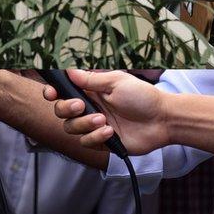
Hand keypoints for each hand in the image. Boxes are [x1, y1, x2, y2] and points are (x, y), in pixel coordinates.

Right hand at [43, 70, 169, 154]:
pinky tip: (110, 132)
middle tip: (80, 106)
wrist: (162, 120)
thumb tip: (69, 71)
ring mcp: (94, 125)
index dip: (53, 92)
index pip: (63, 91)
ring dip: (84, 124)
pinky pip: (85, 142)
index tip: (51, 93)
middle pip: (61, 111)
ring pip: (71, 128)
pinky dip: (95, 137)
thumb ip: (91, 79)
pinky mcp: (101, 141)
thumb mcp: (116, 82)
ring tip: (103, 120)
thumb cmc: (143, 97)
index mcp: (91, 91)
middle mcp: (89, 108)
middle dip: (66, 109)